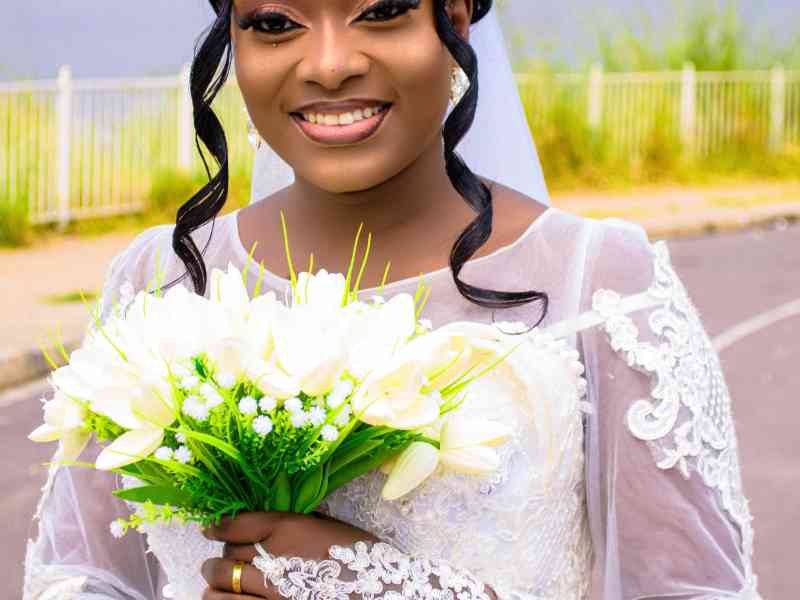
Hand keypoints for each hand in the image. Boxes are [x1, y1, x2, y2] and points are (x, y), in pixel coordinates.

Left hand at [200, 510, 379, 598]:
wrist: (385, 591)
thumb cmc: (365, 557)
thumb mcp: (332, 528)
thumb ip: (301, 523)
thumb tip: (278, 522)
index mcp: (289, 528)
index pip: (238, 524)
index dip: (220, 526)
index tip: (212, 528)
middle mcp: (274, 557)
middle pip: (228, 554)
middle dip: (219, 558)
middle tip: (216, 562)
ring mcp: (271, 590)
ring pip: (223, 584)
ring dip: (215, 582)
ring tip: (213, 582)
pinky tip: (220, 598)